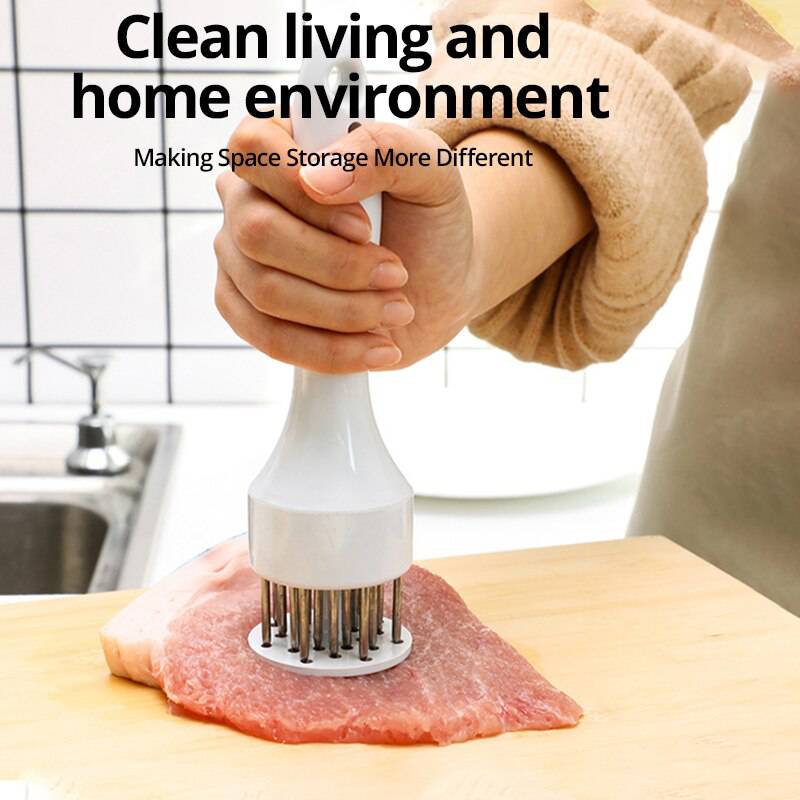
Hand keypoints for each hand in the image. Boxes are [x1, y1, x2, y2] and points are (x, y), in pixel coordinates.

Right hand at [214, 117, 477, 372]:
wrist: (439, 283)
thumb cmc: (429, 219)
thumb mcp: (431, 171)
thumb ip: (383, 150)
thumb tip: (318, 179)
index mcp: (283, 142)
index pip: (253, 149)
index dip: (301, 194)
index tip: (362, 227)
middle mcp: (249, 197)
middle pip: (257, 233)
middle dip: (338, 267)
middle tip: (396, 275)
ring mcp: (240, 257)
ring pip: (266, 292)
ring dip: (345, 311)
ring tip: (397, 309)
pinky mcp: (249, 311)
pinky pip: (270, 340)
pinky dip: (331, 351)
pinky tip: (378, 347)